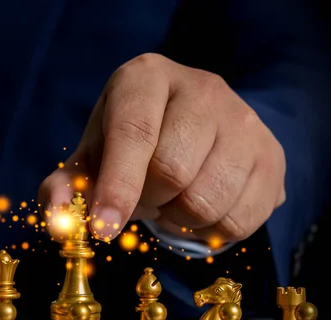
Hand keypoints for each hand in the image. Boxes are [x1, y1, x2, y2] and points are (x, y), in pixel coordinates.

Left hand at [38, 53, 285, 244]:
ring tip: (171, 199)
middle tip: (142, 197)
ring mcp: (245, 120)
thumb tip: (58, 225)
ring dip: (177, 218)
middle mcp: (202, 88)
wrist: (194, 125)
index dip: (117, 186)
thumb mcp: (93, 155)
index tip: (103, 228)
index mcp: (146, 78)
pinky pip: (239, 219)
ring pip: (207, 199)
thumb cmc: (131, 141)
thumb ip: (67, 187)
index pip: (134, 133)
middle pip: (172, 170)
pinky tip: (198, 207)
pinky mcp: (272, 156)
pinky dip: (209, 230)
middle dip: (147, 201)